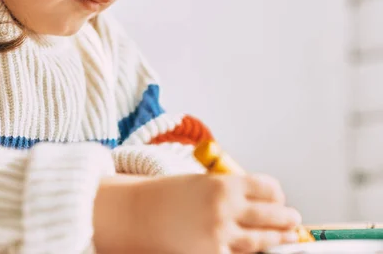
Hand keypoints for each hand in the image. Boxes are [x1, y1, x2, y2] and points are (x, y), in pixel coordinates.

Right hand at [94, 173, 300, 253]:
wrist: (135, 214)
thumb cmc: (165, 197)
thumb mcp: (198, 182)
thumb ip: (226, 190)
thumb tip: (253, 201)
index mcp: (223, 184)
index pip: (267, 188)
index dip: (276, 194)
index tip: (277, 198)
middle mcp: (226, 209)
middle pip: (272, 215)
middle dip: (286, 218)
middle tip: (293, 219)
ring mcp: (220, 236)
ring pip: (261, 240)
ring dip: (277, 238)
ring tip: (286, 237)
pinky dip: (248, 252)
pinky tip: (255, 251)